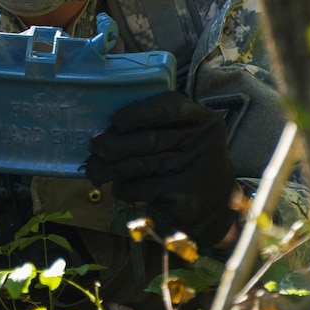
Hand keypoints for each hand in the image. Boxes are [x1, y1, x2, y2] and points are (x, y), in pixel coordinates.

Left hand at [85, 91, 236, 247]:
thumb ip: (157, 124)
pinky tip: (119, 187)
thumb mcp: (186, 133)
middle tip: (95, 147)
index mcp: (204, 121)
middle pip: (151, 140)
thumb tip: (108, 129)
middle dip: (116, 144)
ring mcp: (196, 173)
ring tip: (95, 169)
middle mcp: (204, 144)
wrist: (215, 201)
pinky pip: (144, 190)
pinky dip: (126, 189)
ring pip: (143, 166)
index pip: (170, 108)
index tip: (115, 121)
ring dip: (112, 169)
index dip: (139, 114)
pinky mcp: (185, 200)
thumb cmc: (189, 158)